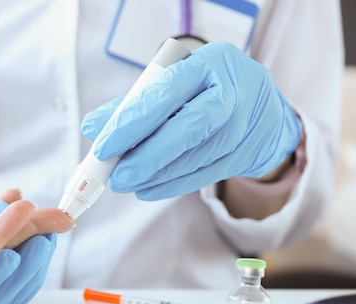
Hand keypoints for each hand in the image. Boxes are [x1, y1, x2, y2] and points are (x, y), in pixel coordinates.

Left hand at [81, 42, 301, 200]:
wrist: (263, 109)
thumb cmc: (206, 91)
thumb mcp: (174, 85)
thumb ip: (133, 104)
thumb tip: (92, 126)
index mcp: (211, 62)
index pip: (167, 93)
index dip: (133, 122)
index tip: (103, 147)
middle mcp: (235, 90)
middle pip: (189, 127)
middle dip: (147, 156)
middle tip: (116, 177)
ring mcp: (248, 123)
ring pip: (198, 155)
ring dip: (158, 174)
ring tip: (129, 183)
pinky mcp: (250, 151)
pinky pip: (208, 173)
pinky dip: (175, 184)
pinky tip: (150, 188)